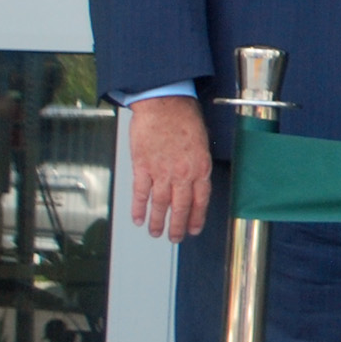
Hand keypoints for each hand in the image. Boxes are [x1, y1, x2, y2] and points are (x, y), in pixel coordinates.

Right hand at [129, 94, 212, 241]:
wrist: (164, 103)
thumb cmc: (184, 118)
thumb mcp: (202, 142)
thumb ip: (198, 164)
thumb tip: (195, 182)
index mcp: (200, 167)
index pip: (200, 200)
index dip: (196, 217)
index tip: (193, 229)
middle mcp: (182, 173)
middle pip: (180, 207)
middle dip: (177, 226)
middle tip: (174, 238)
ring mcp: (161, 171)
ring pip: (160, 204)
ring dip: (158, 221)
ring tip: (156, 233)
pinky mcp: (142, 166)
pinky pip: (140, 193)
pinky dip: (138, 208)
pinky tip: (138, 219)